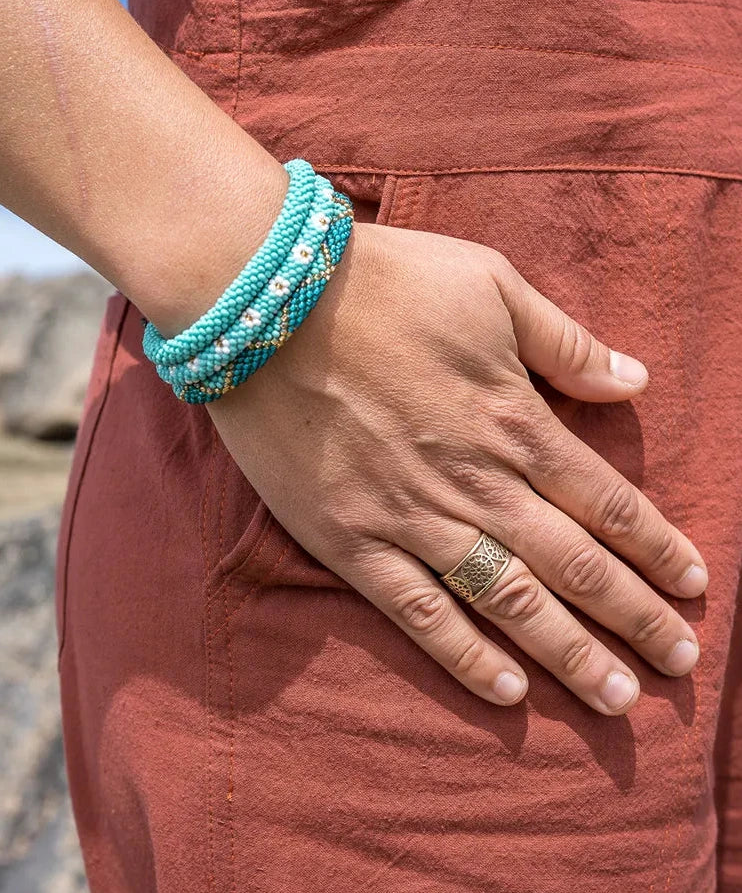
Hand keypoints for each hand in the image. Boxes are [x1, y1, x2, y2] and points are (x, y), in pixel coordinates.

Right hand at [208, 221, 706, 715]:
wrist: (268, 306)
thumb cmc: (385, 285)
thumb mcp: (490, 285)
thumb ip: (564, 342)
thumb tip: (634, 379)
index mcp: (513, 420)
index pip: (606, 500)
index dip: (657, 547)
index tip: (694, 584)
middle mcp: (476, 482)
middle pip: (574, 564)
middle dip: (636, 616)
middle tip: (679, 664)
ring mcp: (412, 518)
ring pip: (509, 600)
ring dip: (569, 653)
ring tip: (619, 698)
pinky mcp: (352, 541)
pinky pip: (418, 611)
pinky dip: (464, 655)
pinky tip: (508, 693)